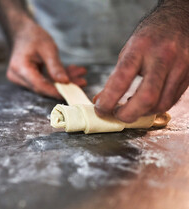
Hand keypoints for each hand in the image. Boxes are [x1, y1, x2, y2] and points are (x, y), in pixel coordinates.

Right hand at [6, 19, 86, 98]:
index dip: (55, 91)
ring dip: (63, 81)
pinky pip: (44, 82)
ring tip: (80, 74)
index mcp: (20, 68)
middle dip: (63, 86)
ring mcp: (21, 79)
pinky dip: (57, 78)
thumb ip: (55, 66)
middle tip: (82, 82)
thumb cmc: (33, 36)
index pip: (39, 85)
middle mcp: (18, 77)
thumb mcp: (47, 48)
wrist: (22, 32)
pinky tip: (71, 73)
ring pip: (45, 86)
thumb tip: (65, 82)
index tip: (71, 92)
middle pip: (43, 87)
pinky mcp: (27, 80)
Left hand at [94, 3, 188, 122]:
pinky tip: (145, 104)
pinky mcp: (188, 77)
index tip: (100, 109)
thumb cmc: (151, 36)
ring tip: (131, 109)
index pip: (121, 79)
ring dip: (142, 113)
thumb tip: (102, 100)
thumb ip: (116, 76)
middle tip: (117, 116)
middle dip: (128, 114)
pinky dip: (155, 107)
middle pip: (146, 97)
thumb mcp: (128, 50)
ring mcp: (179, 67)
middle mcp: (162, 57)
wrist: (180, 21)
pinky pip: (171, 100)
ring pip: (161, 103)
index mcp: (141, 48)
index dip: (108, 100)